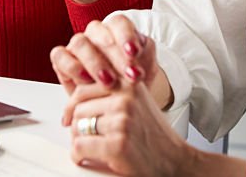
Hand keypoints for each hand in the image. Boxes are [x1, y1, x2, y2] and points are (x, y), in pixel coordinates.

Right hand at [51, 15, 168, 124]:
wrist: (116, 104)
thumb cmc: (131, 82)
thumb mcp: (145, 68)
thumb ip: (146, 55)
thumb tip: (142, 47)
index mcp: (115, 29)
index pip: (119, 22)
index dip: (126, 36)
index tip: (134, 53)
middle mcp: (95, 34)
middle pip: (98, 31)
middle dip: (114, 55)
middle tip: (128, 75)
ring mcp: (77, 45)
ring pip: (79, 42)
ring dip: (95, 62)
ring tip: (109, 82)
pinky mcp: (61, 59)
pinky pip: (59, 55)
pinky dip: (72, 67)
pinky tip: (86, 81)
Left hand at [68, 80, 193, 175]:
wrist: (175, 161)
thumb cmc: (154, 135)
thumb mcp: (136, 102)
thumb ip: (112, 93)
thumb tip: (75, 99)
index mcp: (128, 84)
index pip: (83, 89)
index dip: (72, 106)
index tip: (70, 117)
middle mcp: (126, 98)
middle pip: (78, 109)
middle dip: (77, 126)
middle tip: (84, 138)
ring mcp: (122, 120)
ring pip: (77, 128)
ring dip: (78, 141)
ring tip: (89, 148)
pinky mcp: (117, 144)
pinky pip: (80, 147)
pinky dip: (78, 156)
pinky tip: (85, 158)